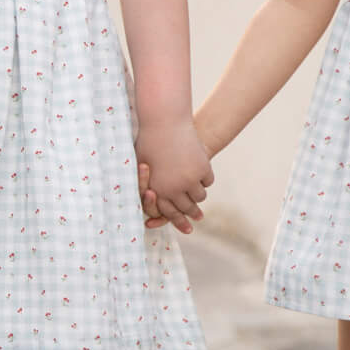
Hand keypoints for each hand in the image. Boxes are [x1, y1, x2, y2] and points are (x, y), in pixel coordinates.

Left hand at [137, 117, 211, 235]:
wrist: (164, 121)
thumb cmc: (148, 142)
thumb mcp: (142, 167)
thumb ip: (149, 186)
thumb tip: (153, 201)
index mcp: (156, 190)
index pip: (169, 213)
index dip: (179, 221)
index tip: (188, 228)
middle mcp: (173, 189)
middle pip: (188, 207)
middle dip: (193, 213)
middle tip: (199, 217)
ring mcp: (189, 179)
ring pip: (200, 196)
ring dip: (199, 195)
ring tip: (199, 195)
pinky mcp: (202, 168)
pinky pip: (208, 181)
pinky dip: (205, 179)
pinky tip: (203, 175)